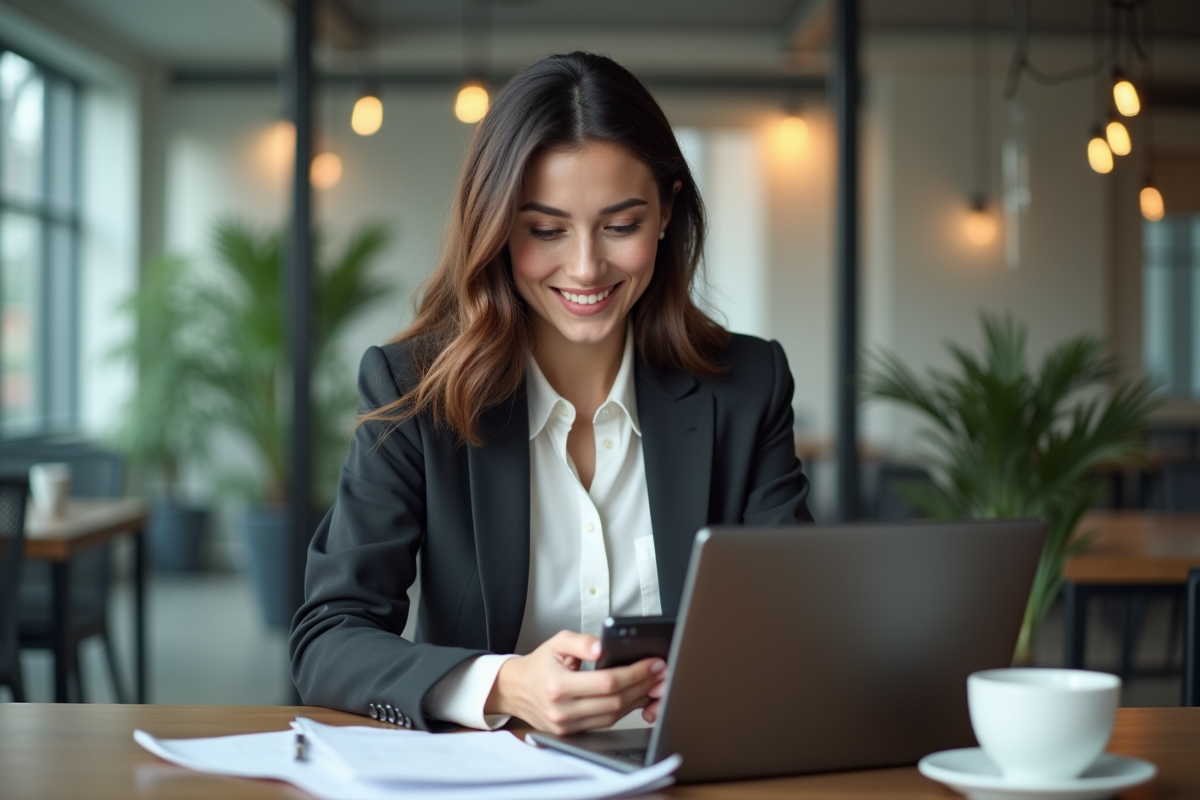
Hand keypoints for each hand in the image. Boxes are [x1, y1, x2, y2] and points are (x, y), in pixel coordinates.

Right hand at [484, 630, 665, 734]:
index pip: (607, 682)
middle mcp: (562, 710)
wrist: (515, 690)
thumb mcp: (556, 643)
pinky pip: (605, 723)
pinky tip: (635, 697)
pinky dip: (624, 711)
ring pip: (613, 716)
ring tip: (651, 683)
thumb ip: (580, 642)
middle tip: (659, 672)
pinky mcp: (572, 733)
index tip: (652, 663)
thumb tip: (602, 647)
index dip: (635, 673)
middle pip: (615, 702)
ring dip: (637, 700)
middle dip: (642, 685)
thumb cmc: (539, 665)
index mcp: (558, 686)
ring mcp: (567, 726)